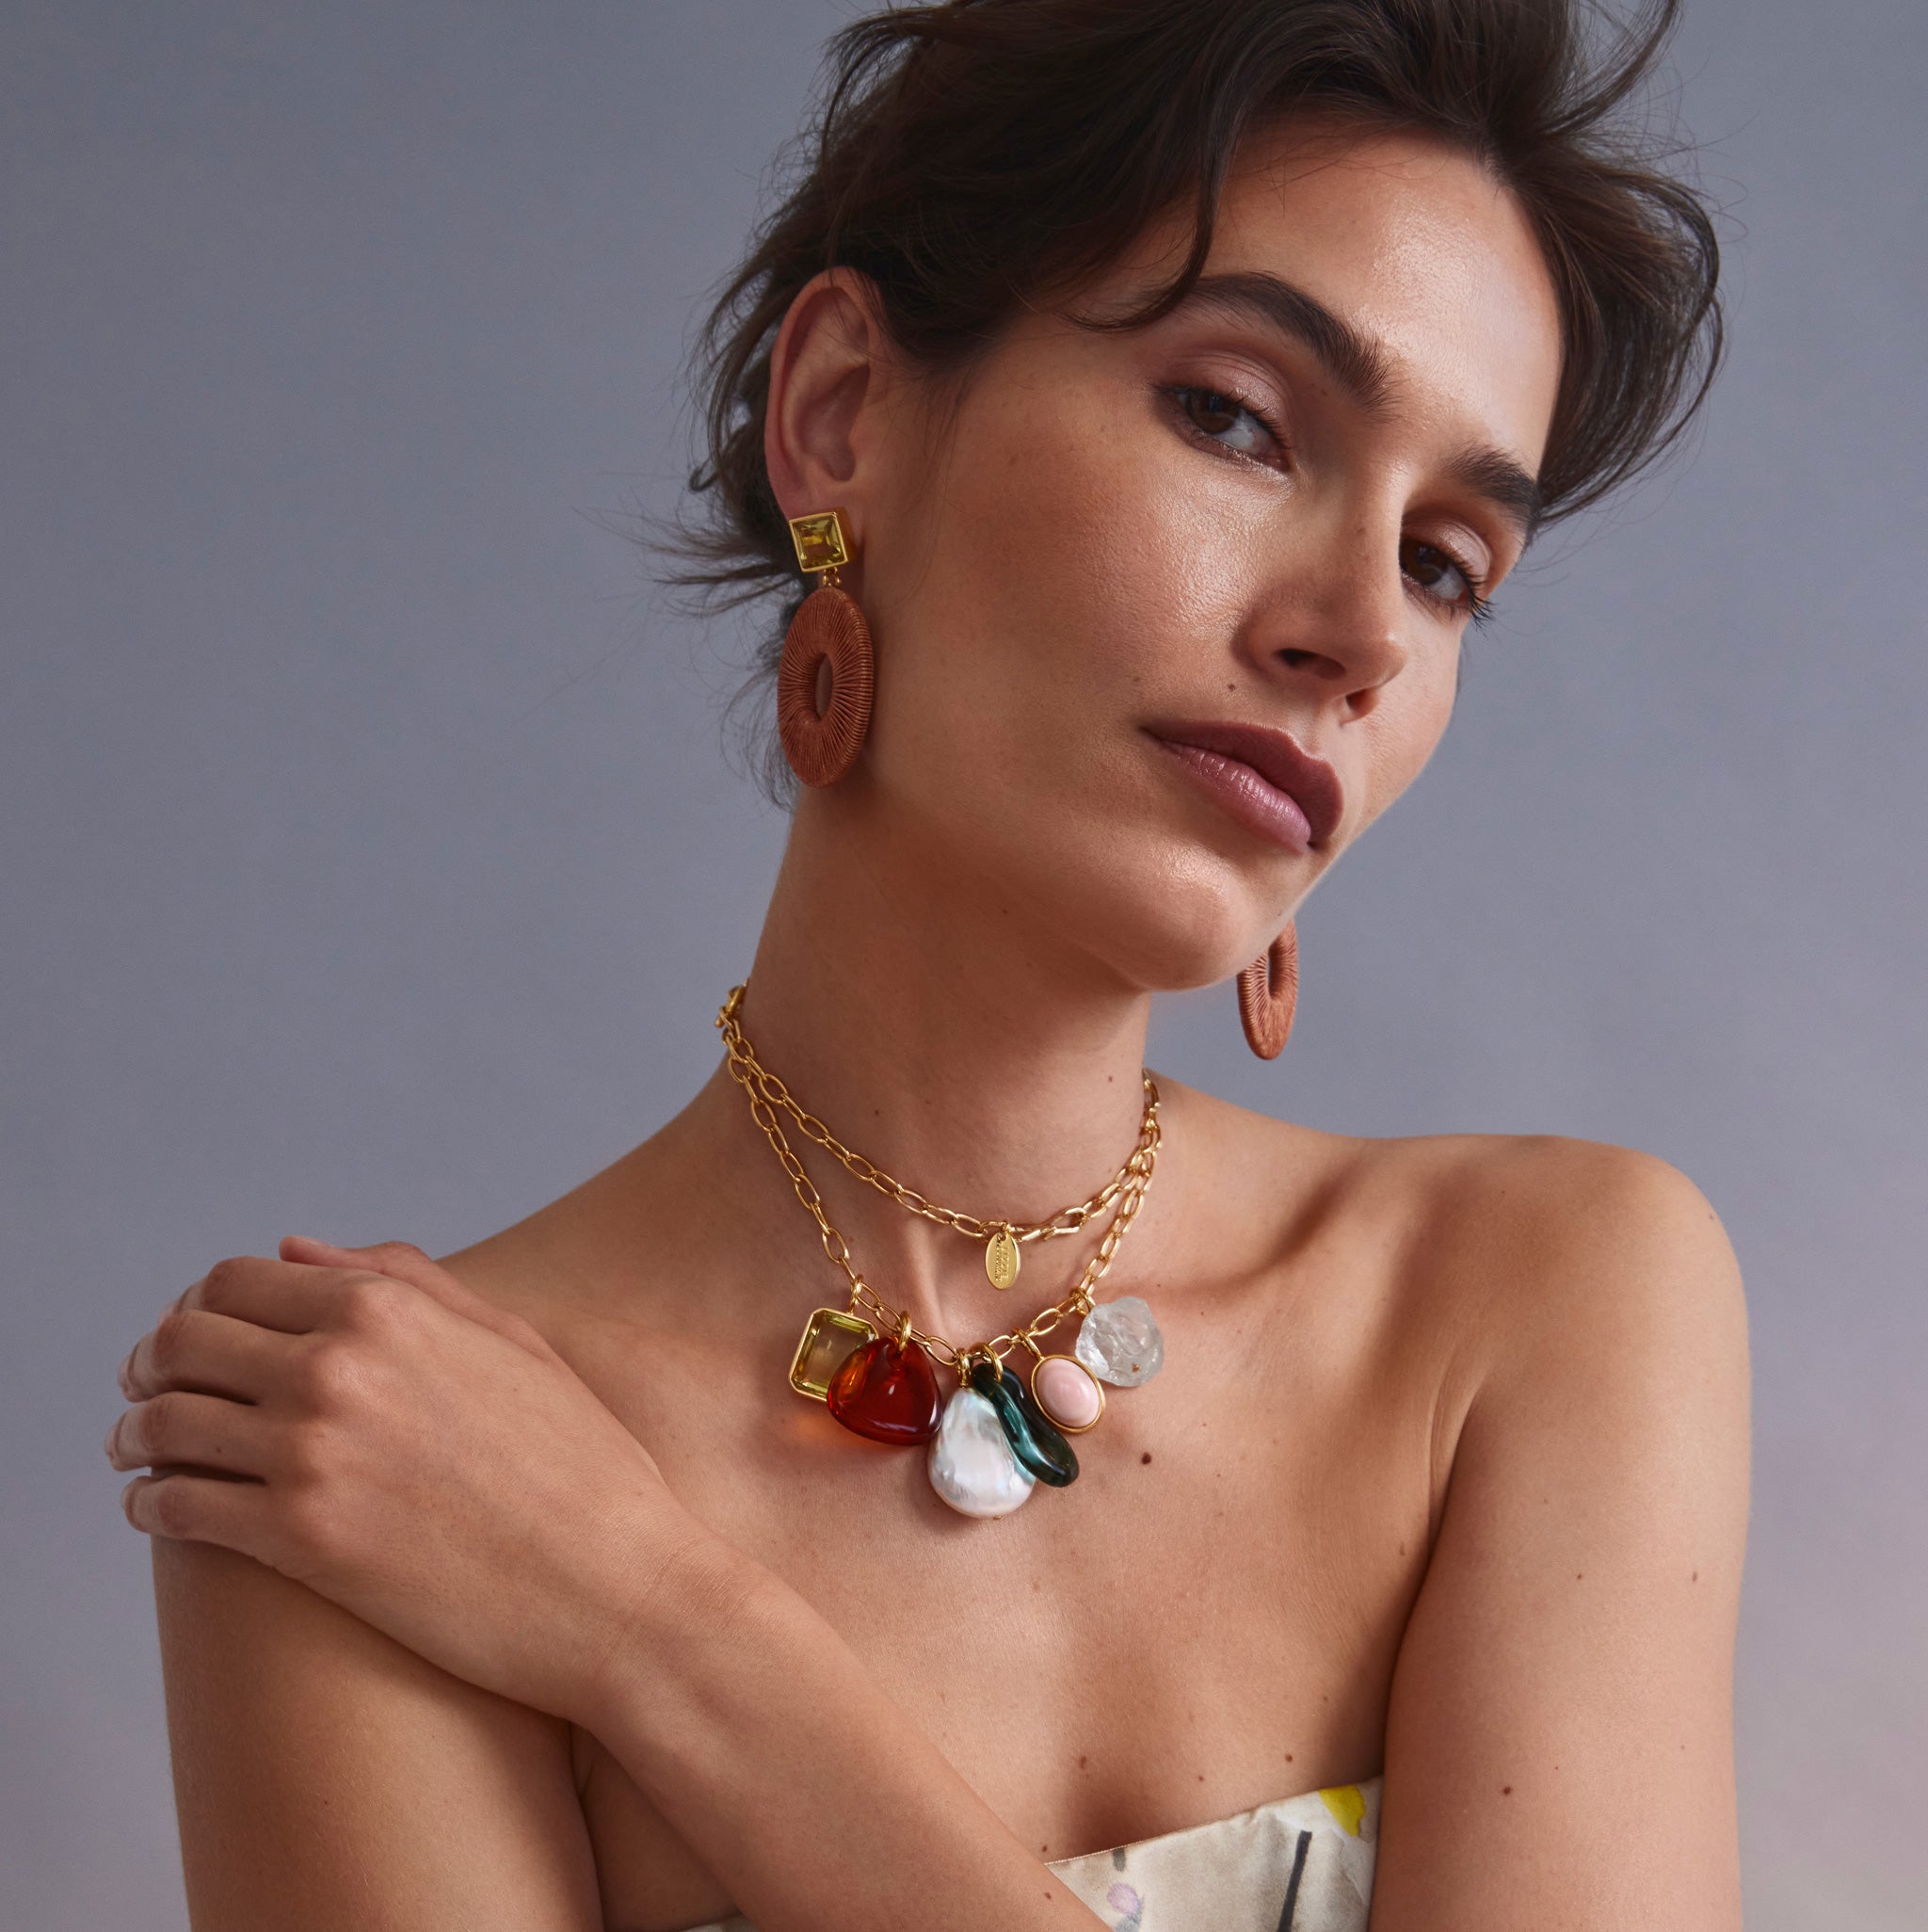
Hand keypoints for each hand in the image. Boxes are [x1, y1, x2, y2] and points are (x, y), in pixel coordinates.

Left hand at [106, 1236, 725, 1726]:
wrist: (616, 1583)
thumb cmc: (581, 1462)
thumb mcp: (510, 1341)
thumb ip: (405, 1280)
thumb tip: (296, 1251)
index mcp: (386, 1308)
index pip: (234, 1281)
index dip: (197, 1304)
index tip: (191, 1333)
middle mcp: (335, 1368)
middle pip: (182, 1342)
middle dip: (151, 1362)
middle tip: (146, 1388)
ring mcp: (312, 1455)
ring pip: (166, 1423)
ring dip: (137, 1432)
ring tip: (140, 1450)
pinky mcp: (299, 1543)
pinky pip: (178, 1508)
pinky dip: (151, 1502)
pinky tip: (160, 1507)